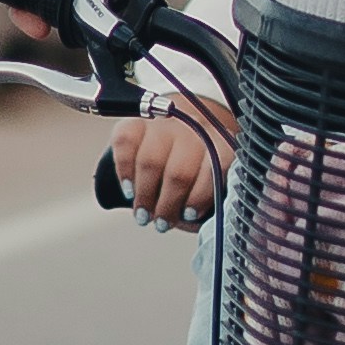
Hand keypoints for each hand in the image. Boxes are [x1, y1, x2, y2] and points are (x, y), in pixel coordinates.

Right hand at [115, 98, 226, 231]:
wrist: (178, 127)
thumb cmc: (197, 163)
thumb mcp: (213, 176)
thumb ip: (212, 194)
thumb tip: (194, 221)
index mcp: (220, 140)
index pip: (216, 166)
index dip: (201, 196)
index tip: (188, 215)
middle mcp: (193, 126)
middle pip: (179, 172)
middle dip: (167, 205)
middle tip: (162, 224)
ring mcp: (164, 121)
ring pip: (150, 162)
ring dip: (145, 196)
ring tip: (143, 215)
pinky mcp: (135, 121)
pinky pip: (125, 145)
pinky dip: (125, 172)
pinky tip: (130, 190)